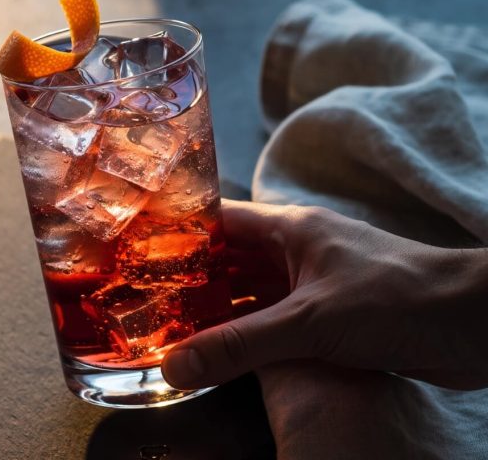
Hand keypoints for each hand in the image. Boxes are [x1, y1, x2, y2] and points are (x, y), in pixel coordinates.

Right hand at [161, 200, 487, 389]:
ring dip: (217, 315)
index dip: (174, 234)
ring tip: (168, 334)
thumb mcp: (309, 322)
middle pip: (227, 263)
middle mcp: (297, 252)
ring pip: (250, 297)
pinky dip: (247, 339)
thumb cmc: (400, 299)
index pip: (216, 220)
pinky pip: (275, 325)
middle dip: (188, 283)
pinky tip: (221, 358)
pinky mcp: (331, 319)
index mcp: (289, 229)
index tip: (133, 255)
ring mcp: (315, 286)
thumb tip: (174, 365)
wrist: (476, 325)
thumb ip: (240, 345)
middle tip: (141, 305)